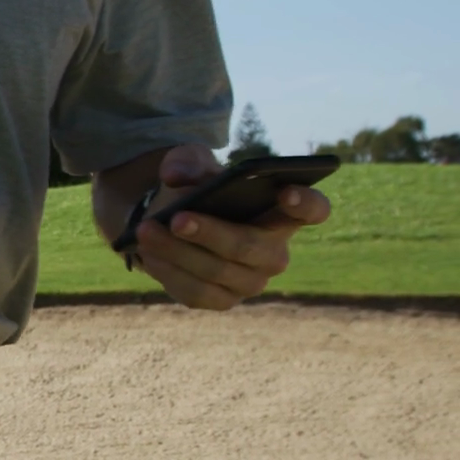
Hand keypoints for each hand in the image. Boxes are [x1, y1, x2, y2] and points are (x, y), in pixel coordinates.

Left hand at [132, 145, 331, 309]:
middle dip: (211, 233)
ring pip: (218, 272)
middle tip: (176, 218)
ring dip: (178, 253)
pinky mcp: (221, 299)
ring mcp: (250, 280)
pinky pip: (197, 293)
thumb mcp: (189, 163)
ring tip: (146, 232)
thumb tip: (177, 177)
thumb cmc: (194, 187)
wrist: (166, 218)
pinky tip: (147, 254)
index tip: (285, 191)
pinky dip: (170, 272)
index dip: (306, 203)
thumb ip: (186, 161)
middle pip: (251, 247)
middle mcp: (274, 251)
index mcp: (282, 211)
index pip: (314, 209)